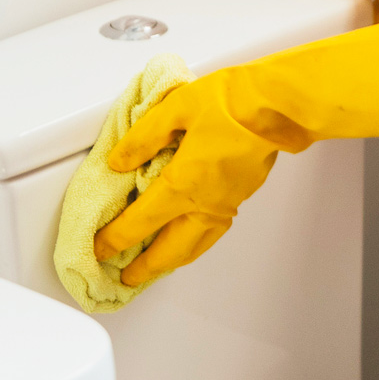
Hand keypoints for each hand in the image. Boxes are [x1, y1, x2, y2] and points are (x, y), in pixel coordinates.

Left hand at [93, 11, 378, 285]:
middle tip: (125, 278)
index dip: (115, 240)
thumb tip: (118, 162)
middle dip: (143, 268)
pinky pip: (210, 235)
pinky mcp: (238, 199)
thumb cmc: (231, 101)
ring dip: (170, 263)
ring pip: (192, 249)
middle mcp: (203, 205)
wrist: (278, 106)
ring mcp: (224, 206)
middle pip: (167, 251)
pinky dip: (192, 247)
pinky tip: (187, 240)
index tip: (99, 249)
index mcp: (181, 185)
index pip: (139, 224)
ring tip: (154, 268)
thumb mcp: (174, 109)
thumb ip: (142, 139)